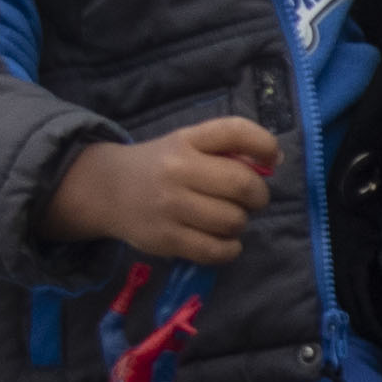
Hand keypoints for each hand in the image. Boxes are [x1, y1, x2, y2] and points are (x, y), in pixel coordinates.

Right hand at [50, 117, 275, 262]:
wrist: (107, 190)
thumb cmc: (160, 166)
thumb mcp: (187, 144)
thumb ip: (226, 148)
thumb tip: (275, 160)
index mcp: (186, 140)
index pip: (234, 131)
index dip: (264, 144)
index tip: (272, 159)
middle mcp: (177, 170)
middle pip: (241, 184)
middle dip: (258, 196)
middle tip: (251, 200)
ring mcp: (170, 206)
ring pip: (232, 220)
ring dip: (240, 222)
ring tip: (228, 219)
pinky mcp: (166, 239)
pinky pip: (215, 250)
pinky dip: (230, 248)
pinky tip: (224, 241)